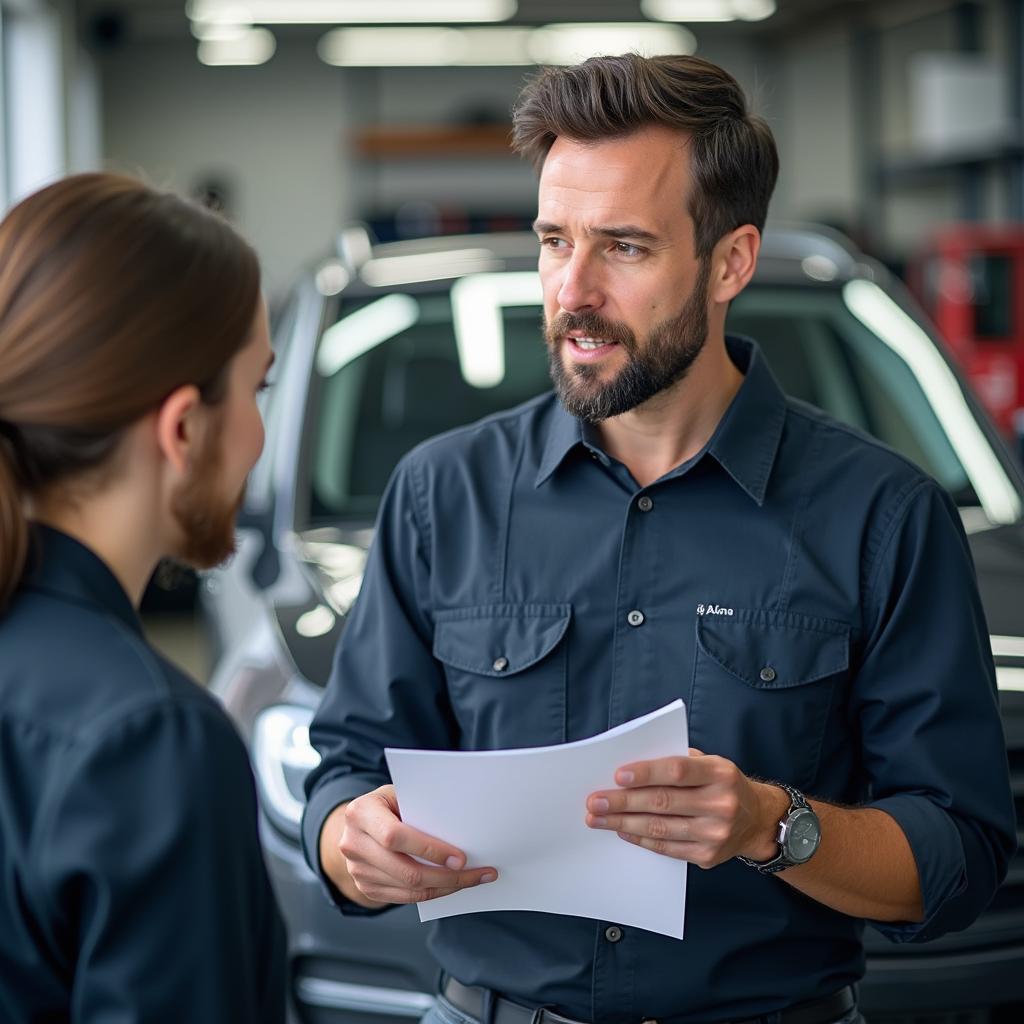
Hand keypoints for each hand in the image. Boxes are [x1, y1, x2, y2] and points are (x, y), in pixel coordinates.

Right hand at [326, 785, 497, 905]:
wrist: (358, 823)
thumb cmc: (388, 803)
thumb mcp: (399, 794)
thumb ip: (421, 808)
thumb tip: (461, 830)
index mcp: (360, 812)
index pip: (395, 836)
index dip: (429, 850)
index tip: (461, 858)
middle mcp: (353, 843)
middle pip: (405, 870)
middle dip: (446, 876)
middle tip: (477, 874)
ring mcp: (357, 870)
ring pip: (409, 888)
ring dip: (445, 887)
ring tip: (473, 880)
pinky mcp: (366, 888)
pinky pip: (405, 897)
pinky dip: (433, 893)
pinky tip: (452, 885)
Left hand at [585, 750, 787, 868]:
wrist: (757, 820)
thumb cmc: (722, 783)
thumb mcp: (709, 762)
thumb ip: (677, 762)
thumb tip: (631, 770)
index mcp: (719, 773)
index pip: (677, 771)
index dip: (645, 773)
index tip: (616, 775)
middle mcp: (720, 804)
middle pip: (663, 802)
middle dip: (623, 802)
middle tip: (595, 802)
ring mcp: (715, 833)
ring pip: (661, 828)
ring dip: (624, 823)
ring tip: (598, 819)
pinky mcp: (707, 856)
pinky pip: (667, 848)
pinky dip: (641, 839)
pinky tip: (622, 832)